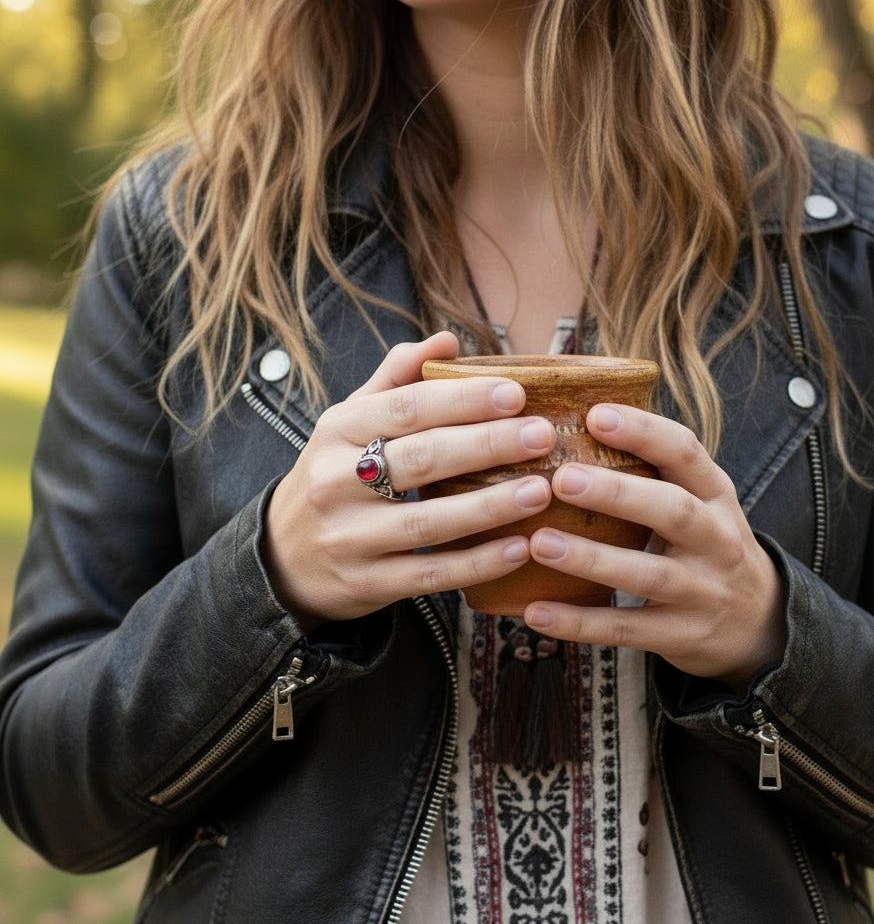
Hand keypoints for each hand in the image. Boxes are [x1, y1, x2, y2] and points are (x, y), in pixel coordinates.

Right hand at [261, 332, 554, 626]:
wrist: (283, 557)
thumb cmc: (334, 475)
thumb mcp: (348, 421)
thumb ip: (396, 379)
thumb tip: (447, 340)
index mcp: (339, 431)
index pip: (406, 407)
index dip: (463, 399)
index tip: (515, 393)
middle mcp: (337, 481)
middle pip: (421, 459)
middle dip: (487, 445)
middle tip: (541, 435)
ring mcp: (350, 537)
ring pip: (427, 521)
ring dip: (489, 506)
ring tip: (540, 491)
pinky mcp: (366, 583)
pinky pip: (429, 574)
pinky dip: (476, 564)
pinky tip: (517, 549)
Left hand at [522, 403, 785, 693]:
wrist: (758, 621)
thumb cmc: (705, 543)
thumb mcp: (699, 500)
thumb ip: (654, 467)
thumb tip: (578, 411)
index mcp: (716, 494)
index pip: (685, 452)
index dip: (643, 431)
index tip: (595, 415)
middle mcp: (716, 539)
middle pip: (671, 510)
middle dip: (616, 494)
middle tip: (561, 479)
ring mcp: (702, 591)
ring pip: (646, 573)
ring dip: (590, 559)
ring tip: (539, 543)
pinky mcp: (681, 635)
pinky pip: (625, 629)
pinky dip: (579, 623)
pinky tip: (535, 611)